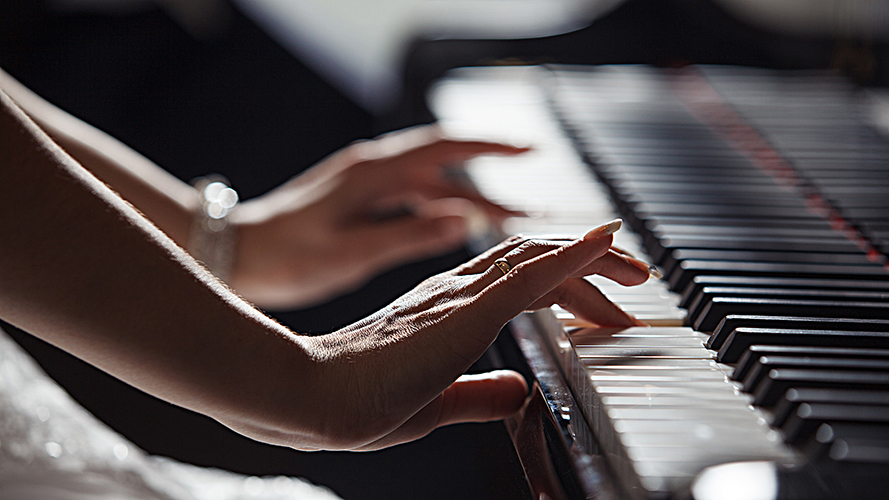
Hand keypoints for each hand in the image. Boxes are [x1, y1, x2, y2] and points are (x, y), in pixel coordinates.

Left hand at [228, 126, 527, 308]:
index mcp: (372, 173)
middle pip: (445, 167)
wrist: (236, 253)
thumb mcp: (352, 253)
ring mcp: (365, 183)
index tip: (531, 149)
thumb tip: (463, 221)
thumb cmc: (284, 256)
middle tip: (530, 207)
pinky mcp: (359, 199)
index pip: (444, 147)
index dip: (491, 146)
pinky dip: (439, 209)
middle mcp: (372, 169)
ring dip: (468, 200)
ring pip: (431, 184)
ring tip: (505, 223)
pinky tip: (456, 227)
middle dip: (491, 182)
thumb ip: (409, 237)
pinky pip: (412, 197)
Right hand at [274, 221, 650, 450]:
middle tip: (635, 280)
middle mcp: (455, 290)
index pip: (520, 279)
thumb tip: (517, 391)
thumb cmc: (357, 400)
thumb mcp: (438, 401)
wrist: (312, 399)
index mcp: (447, 309)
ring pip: (539, 258)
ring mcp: (459, 295)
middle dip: (592, 265)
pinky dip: (571, 255)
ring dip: (592, 258)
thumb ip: (478, 394)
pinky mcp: (464, 311)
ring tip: (633, 266)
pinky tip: (603, 243)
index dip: (567, 279)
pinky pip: (528, 275)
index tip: (607, 301)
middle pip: (537, 259)